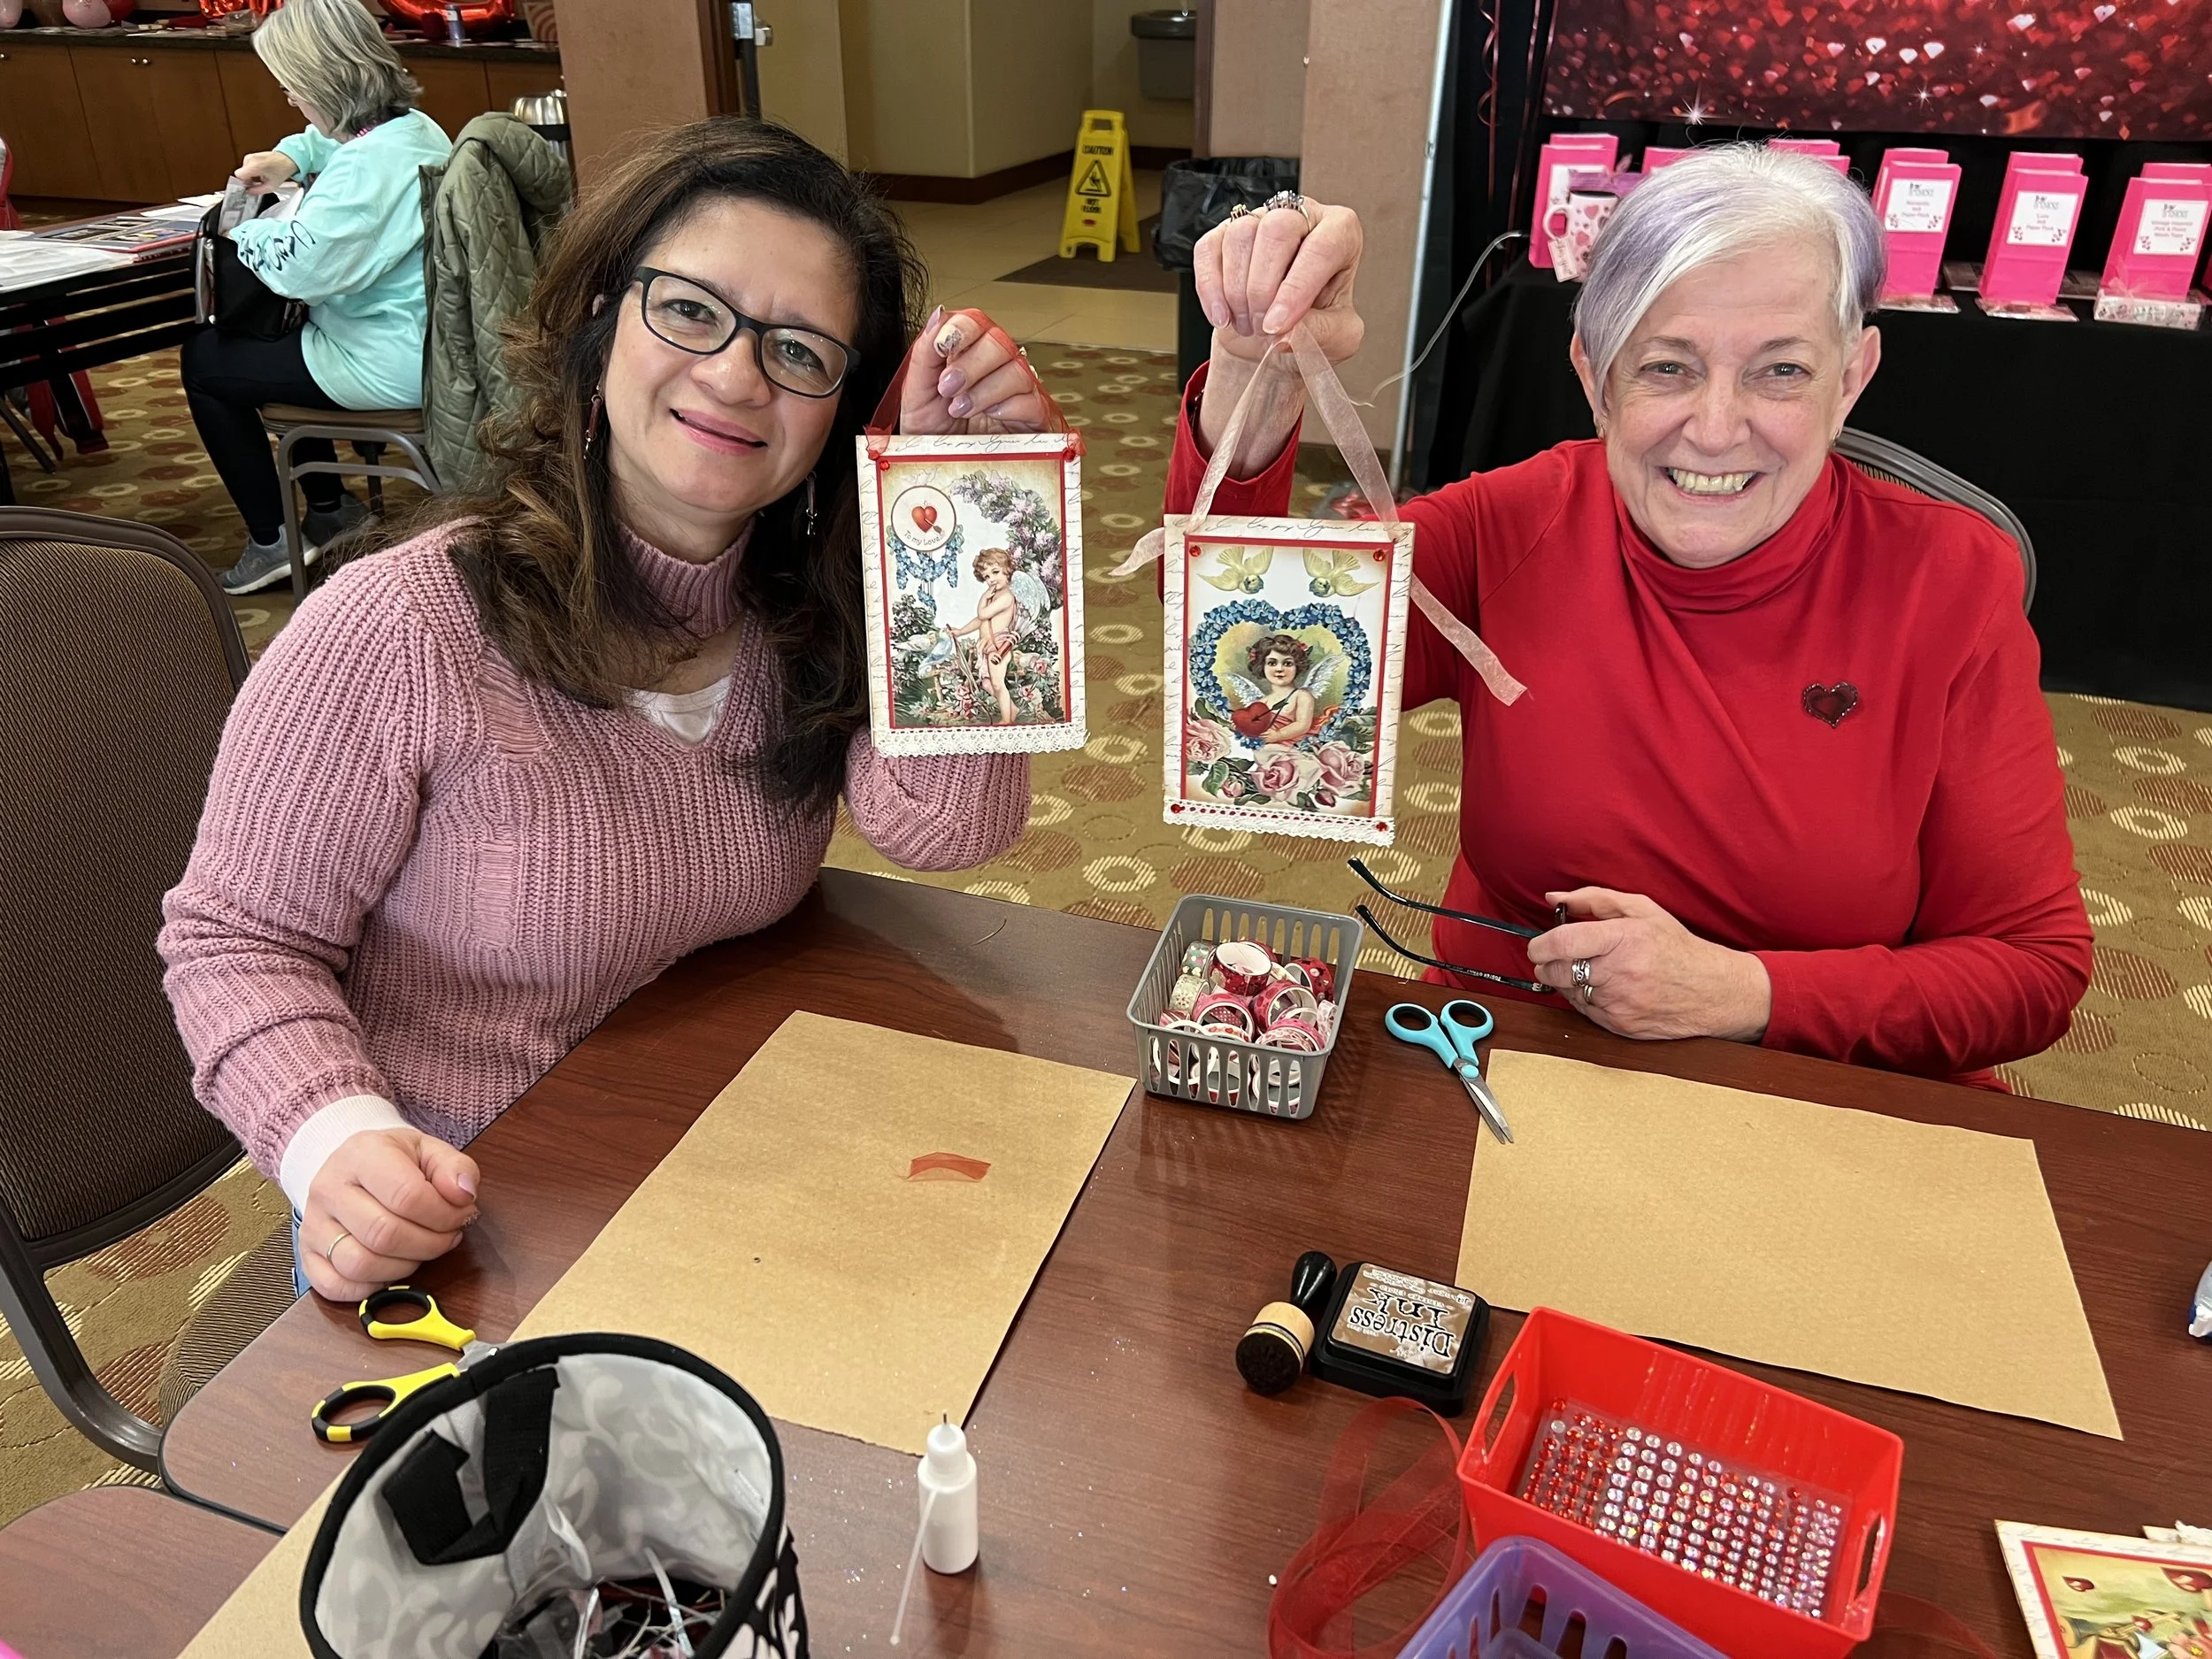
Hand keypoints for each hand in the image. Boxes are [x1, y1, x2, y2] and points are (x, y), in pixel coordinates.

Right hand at [235, 151, 298, 192]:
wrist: (287, 159)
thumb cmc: (281, 170)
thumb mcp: (271, 186)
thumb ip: (258, 190)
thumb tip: (249, 192)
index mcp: (255, 166)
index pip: (238, 175)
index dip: (243, 182)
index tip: (249, 186)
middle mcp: (251, 159)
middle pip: (241, 173)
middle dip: (248, 180)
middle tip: (258, 183)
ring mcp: (251, 156)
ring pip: (244, 170)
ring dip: (251, 175)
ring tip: (262, 177)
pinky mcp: (252, 155)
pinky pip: (247, 166)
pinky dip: (252, 171)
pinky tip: (261, 173)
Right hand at [299, 1127, 479, 1302]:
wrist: (349, 1165)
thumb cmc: (392, 1161)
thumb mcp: (428, 1150)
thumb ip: (455, 1168)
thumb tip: (465, 1194)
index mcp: (362, 1155)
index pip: (407, 1196)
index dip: (444, 1215)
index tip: (462, 1215)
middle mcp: (329, 1189)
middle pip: (385, 1235)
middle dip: (429, 1244)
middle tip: (447, 1236)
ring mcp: (313, 1225)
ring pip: (360, 1265)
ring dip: (404, 1267)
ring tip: (421, 1250)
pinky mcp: (307, 1255)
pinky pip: (336, 1287)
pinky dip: (371, 1287)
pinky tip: (391, 1267)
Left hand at [897, 307, 1046, 434]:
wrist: (942, 472)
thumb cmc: (933, 435)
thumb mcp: (916, 395)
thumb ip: (925, 355)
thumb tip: (937, 317)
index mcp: (968, 354)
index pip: (975, 322)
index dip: (961, 329)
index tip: (943, 347)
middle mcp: (996, 368)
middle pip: (999, 341)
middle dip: (970, 364)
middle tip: (949, 388)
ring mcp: (1018, 391)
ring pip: (1017, 369)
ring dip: (984, 390)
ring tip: (962, 410)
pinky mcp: (1035, 419)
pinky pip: (1032, 401)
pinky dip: (1006, 407)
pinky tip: (988, 418)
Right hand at [1194, 197, 1364, 366]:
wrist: (1277, 338)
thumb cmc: (1314, 328)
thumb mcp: (1338, 338)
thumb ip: (1321, 333)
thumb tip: (1285, 335)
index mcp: (1340, 232)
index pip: (1321, 249)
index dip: (1296, 290)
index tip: (1277, 325)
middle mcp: (1301, 217)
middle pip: (1277, 230)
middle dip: (1263, 287)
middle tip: (1262, 327)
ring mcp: (1260, 220)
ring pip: (1241, 235)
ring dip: (1237, 290)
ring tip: (1247, 325)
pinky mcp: (1224, 233)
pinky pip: (1208, 249)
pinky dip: (1210, 288)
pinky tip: (1221, 316)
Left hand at [1525, 887, 1772, 1043]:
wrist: (1712, 991)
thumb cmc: (1675, 947)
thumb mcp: (1641, 910)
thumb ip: (1593, 900)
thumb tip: (1555, 898)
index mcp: (1623, 939)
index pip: (1561, 943)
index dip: (1540, 944)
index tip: (1538, 944)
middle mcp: (1619, 973)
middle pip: (1556, 971)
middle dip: (1547, 963)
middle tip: (1556, 956)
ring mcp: (1618, 1003)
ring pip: (1567, 991)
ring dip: (1567, 980)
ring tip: (1589, 968)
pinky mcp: (1619, 1025)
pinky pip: (1582, 1011)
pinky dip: (1583, 998)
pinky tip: (1602, 987)